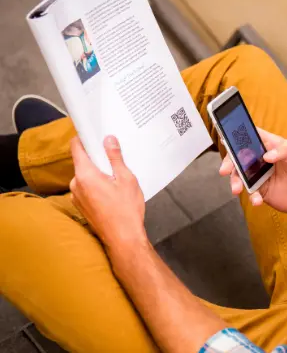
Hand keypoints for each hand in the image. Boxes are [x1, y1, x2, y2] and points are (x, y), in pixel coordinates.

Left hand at [69, 135, 146, 249]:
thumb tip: (108, 140)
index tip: (93, 134)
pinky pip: (86, 188)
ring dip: (98, 173)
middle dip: (97, 158)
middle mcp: (76, 184)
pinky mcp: (81, 205)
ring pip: (85, 176)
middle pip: (82, 162)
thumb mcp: (126, 179)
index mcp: (85, 175)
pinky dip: (97, 185)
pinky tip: (112, 191)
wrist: (123, 238)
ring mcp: (76, 196)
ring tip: (117, 178)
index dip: (84, 138)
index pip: (76, 148)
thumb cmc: (126, 210)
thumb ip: (115, 158)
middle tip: (115, 159)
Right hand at [219, 129, 286, 216]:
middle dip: (230, 161)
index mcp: (274, 145)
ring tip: (237, 189)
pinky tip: (257, 200)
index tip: (226, 137)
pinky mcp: (261, 189)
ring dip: (235, 180)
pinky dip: (250, 196)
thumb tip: (268, 155)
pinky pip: (249, 191)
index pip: (253, 134)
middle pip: (240, 154)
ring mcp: (261, 174)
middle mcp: (264, 157)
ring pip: (240, 174)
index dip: (238, 133)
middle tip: (225, 170)